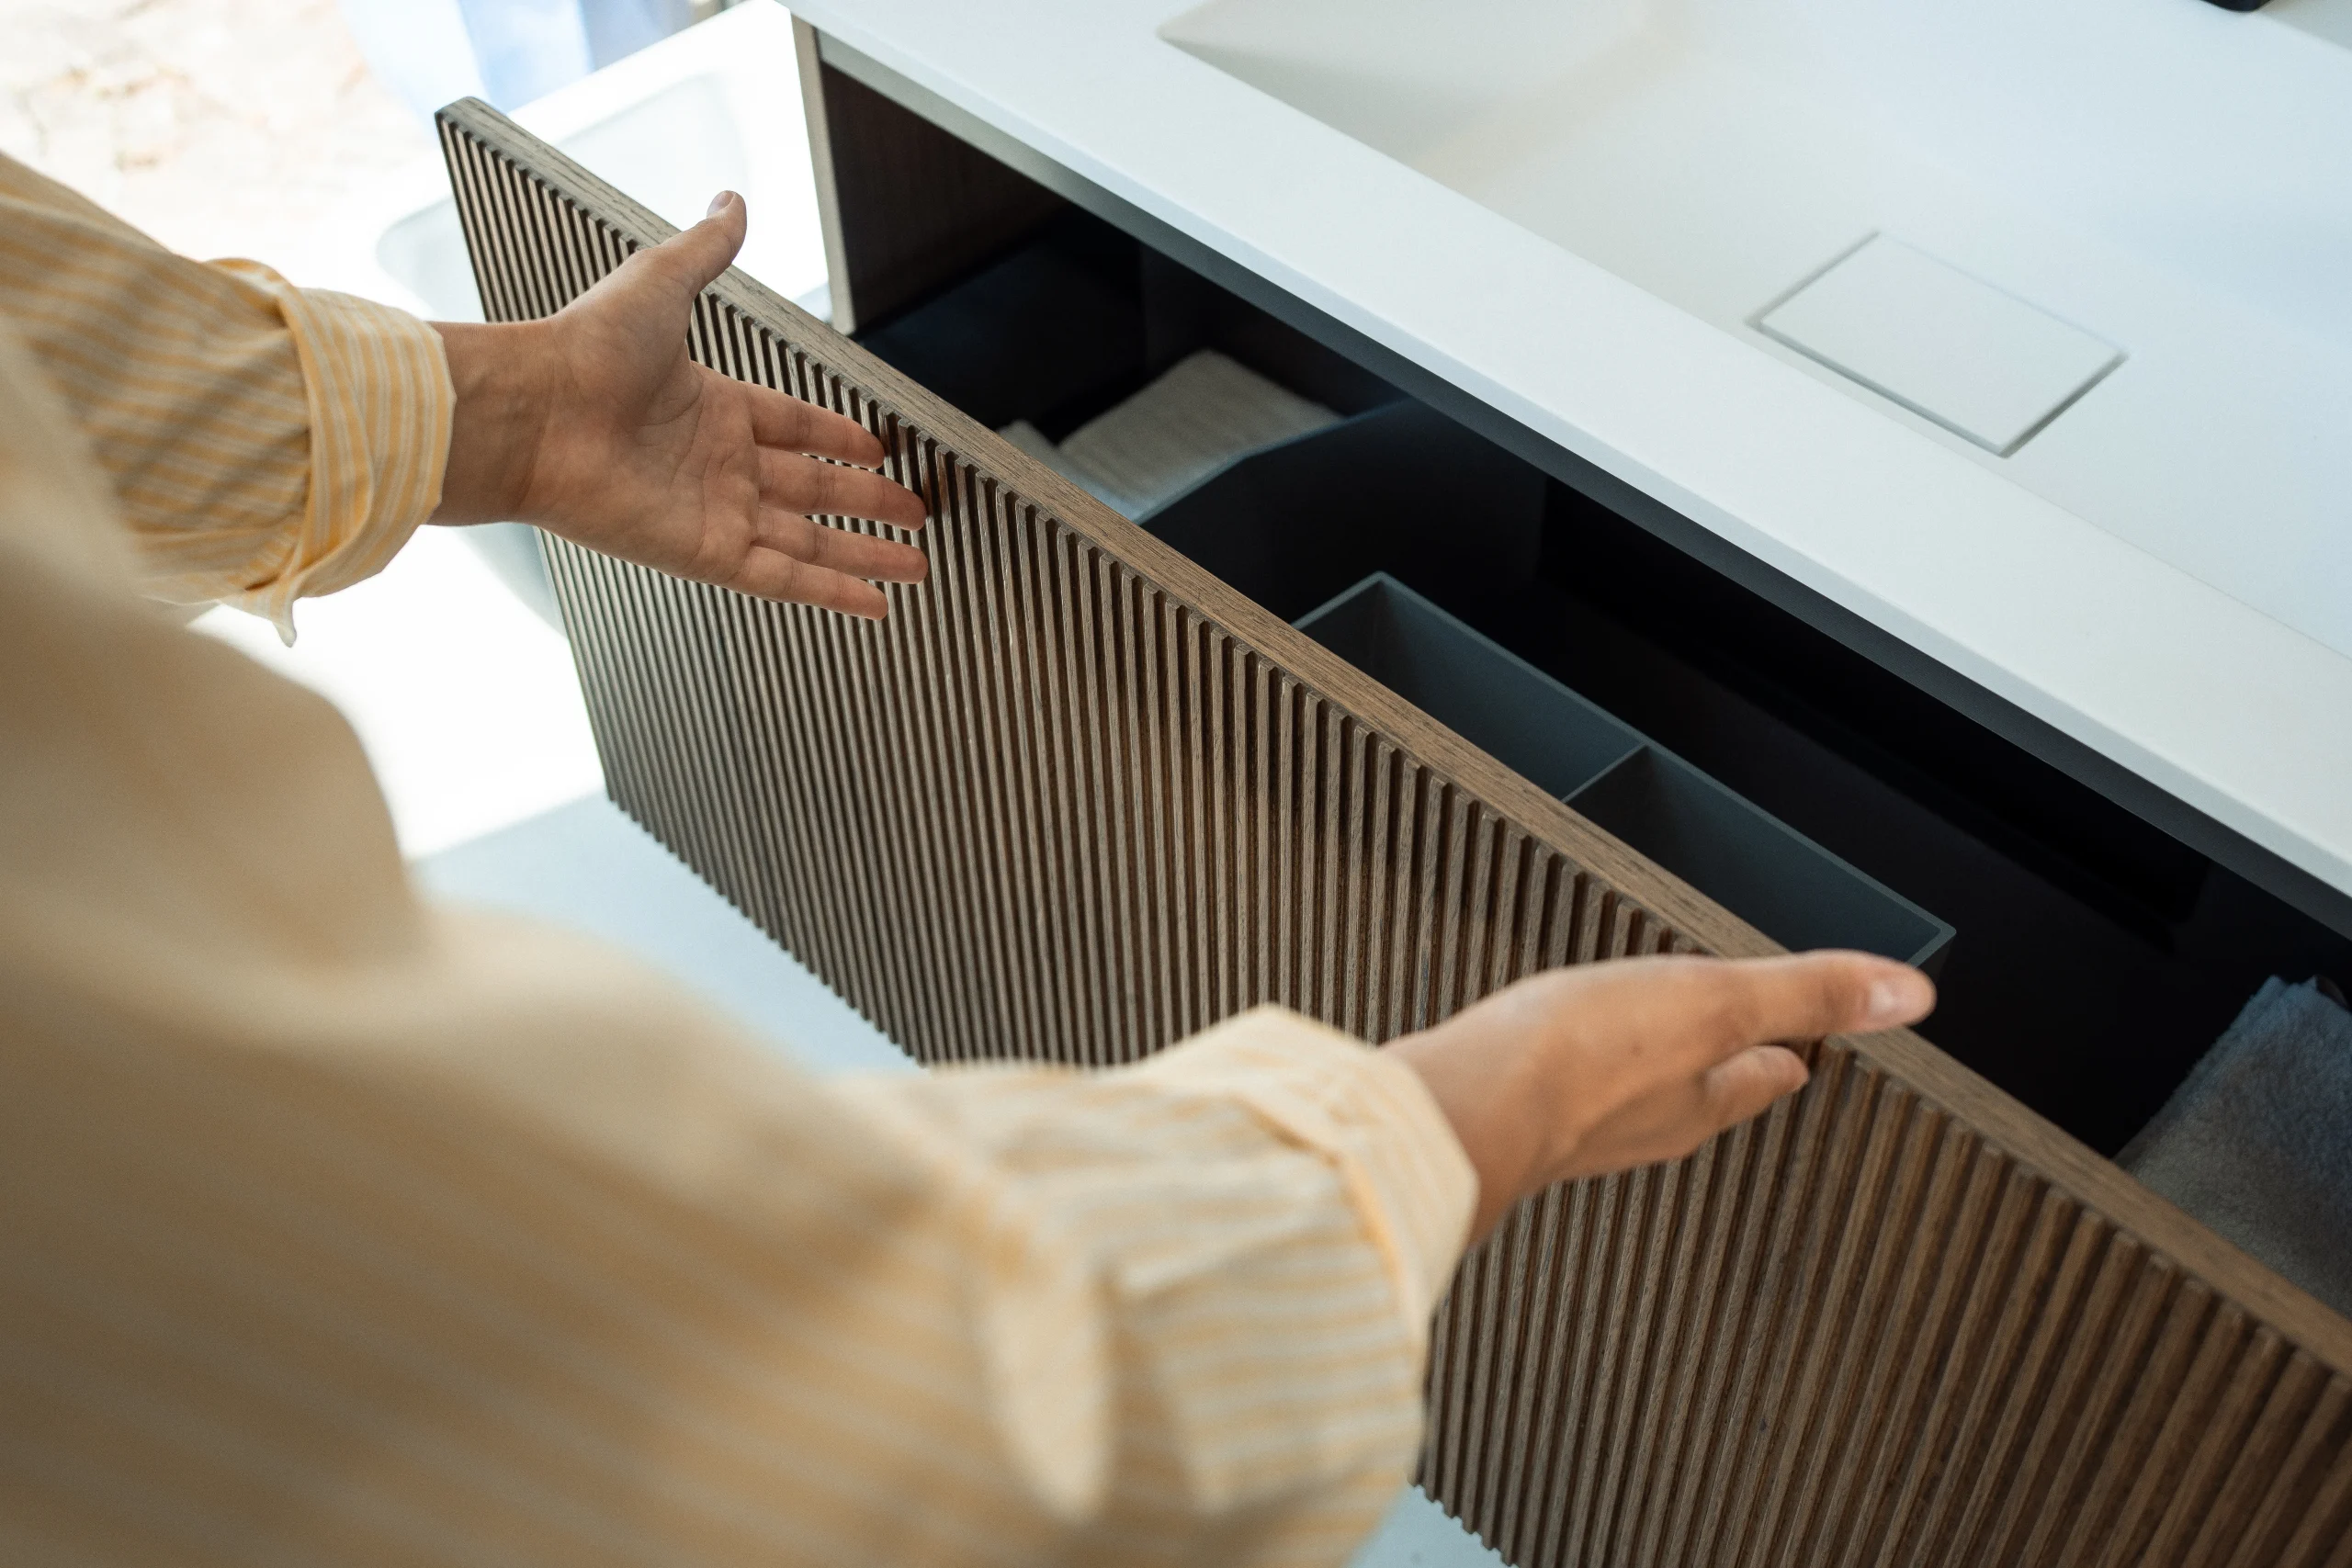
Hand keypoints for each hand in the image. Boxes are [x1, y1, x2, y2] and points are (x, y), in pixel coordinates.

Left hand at [430, 192, 928, 618]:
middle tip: (914, 513)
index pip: (794, 426)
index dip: (839, 438)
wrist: (535, 411)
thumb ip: (707, 250)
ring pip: (809, 540)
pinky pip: (783, 579)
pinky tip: (872, 604)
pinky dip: (831, 594)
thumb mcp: (661, 281)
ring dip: (865, 555)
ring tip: (915, 566)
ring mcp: (714, 512)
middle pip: (813, 488)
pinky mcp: (706, 554)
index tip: (878, 450)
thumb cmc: (583, 346)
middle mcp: (716, 463)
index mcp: (711, 404)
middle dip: (868, 503)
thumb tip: (732, 201)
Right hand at [1388, 951, 1935, 1241]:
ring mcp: (1581, 1126)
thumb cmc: (1579, 1059)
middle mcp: (1648, 1125)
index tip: (1806, 1054)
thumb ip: (1808, 991)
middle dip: (1725, 1069)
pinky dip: (1579, 1077)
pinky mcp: (1520, 1117)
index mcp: (1703, 1099)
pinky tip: (1557, 1063)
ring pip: (1636, 1099)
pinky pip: (1566, 1094)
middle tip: (1739, 1048)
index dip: (1792, 1055)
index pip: (1766, 1076)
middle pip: (1703, 1094)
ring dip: (1652, 1076)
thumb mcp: (1716, 1001)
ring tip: (1651, 1051)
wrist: (1462, 1105)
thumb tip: (1909, 994)